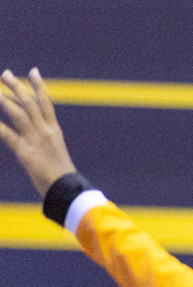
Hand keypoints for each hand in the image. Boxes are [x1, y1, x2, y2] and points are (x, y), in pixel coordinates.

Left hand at [0, 69, 76, 196]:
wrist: (67, 190)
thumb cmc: (61, 175)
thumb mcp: (55, 153)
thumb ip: (44, 140)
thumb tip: (30, 133)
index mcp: (54, 131)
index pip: (46, 103)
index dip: (39, 86)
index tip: (33, 71)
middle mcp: (46, 132)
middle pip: (30, 103)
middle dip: (17, 87)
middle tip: (5, 74)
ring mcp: (36, 141)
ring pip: (19, 113)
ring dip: (5, 99)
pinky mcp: (26, 152)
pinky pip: (8, 135)